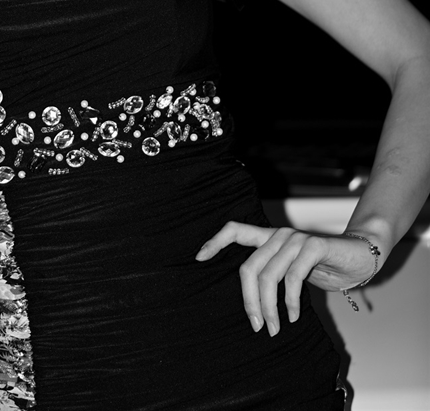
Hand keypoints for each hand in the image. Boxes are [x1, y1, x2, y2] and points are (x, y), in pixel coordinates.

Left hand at [196, 222, 382, 335]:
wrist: (360, 257)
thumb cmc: (324, 266)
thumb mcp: (292, 271)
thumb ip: (273, 275)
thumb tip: (251, 302)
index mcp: (270, 238)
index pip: (235, 230)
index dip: (215, 242)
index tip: (199, 257)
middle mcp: (279, 235)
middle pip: (249, 267)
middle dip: (249, 300)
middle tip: (256, 325)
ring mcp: (295, 239)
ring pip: (268, 276)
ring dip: (270, 308)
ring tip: (273, 328)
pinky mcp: (314, 247)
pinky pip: (293, 277)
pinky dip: (291, 302)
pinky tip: (293, 316)